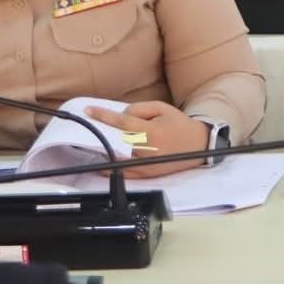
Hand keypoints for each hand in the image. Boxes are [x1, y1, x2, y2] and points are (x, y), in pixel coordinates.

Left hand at [86, 101, 212, 177]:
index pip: (122, 122)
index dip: (103, 116)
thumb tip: (121, 116)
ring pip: (117, 157)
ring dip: (103, 150)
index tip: (88, 111)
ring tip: (88, 143)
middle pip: (116, 140)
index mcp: (151, 132)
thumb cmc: (179, 124)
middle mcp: (146, 150)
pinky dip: (110, 168)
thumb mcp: (162, 108)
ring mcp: (145, 165)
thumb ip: (139, 108)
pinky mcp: (146, 175)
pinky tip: (100, 162)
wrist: (198, 145)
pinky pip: (123, 173)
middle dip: (101, 133)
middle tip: (85, 128)